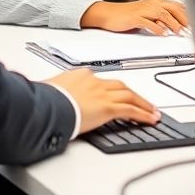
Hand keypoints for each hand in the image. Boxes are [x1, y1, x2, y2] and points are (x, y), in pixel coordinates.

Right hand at [45, 70, 159, 132]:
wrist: (44, 105)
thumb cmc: (42, 100)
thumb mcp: (47, 92)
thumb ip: (54, 93)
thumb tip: (48, 98)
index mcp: (79, 75)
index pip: (101, 81)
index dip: (111, 89)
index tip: (116, 94)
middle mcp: (94, 81)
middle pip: (120, 86)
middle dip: (133, 94)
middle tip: (142, 101)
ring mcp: (102, 93)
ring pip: (130, 96)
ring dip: (143, 104)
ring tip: (152, 111)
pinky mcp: (107, 107)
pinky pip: (131, 111)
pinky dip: (143, 114)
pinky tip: (151, 119)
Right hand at [82, 0, 188, 34]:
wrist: (108, 14)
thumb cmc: (128, 15)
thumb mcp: (148, 14)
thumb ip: (161, 18)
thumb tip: (175, 26)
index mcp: (156, 2)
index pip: (176, 6)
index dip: (187, 15)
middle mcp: (152, 3)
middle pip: (173, 8)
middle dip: (183, 18)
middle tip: (190, 29)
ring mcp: (143, 10)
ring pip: (163, 14)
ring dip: (173, 23)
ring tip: (179, 32)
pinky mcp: (135, 18)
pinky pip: (148, 22)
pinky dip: (157, 27)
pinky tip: (162, 33)